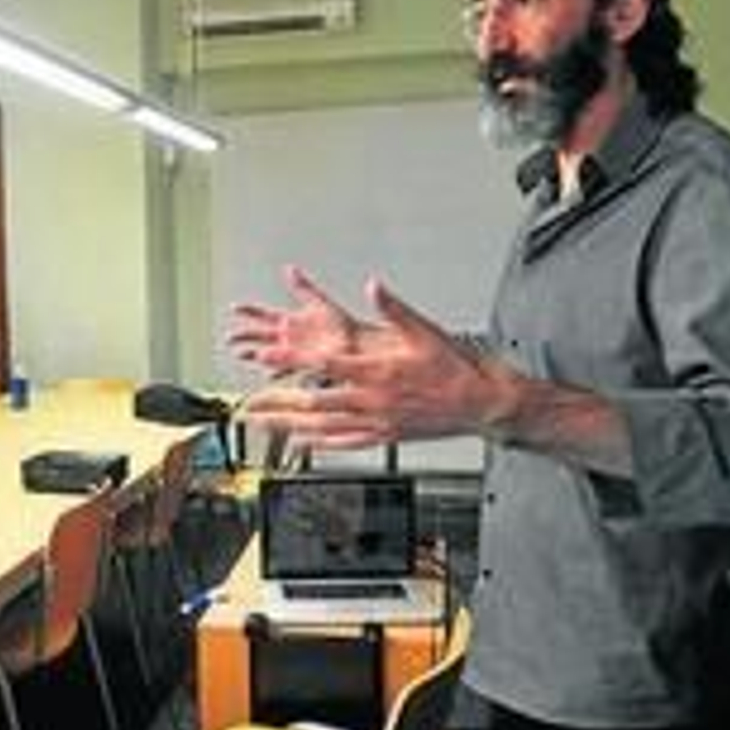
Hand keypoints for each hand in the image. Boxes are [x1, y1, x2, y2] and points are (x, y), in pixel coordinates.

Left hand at [243, 278, 516, 449]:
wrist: (481, 403)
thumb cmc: (454, 367)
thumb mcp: (424, 330)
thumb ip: (393, 308)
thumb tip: (373, 286)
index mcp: (377, 371)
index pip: (323, 363)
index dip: (291, 359)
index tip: (265, 354)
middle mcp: (372, 400)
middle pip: (314, 400)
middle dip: (277, 400)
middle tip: (249, 400)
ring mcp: (377, 421)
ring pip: (324, 426)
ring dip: (290, 424)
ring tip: (264, 423)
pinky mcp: (384, 436)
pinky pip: (345, 442)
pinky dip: (320, 442)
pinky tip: (302, 441)